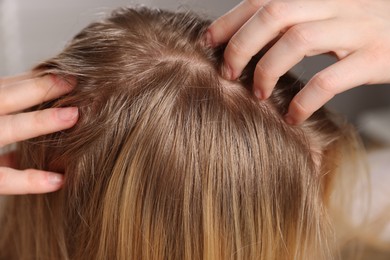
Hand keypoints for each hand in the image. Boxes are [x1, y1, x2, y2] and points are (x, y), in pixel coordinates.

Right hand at [0, 73, 77, 193]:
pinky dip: (28, 180)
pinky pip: (0, 178)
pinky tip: (57, 180)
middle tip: (73, 82)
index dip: (34, 80)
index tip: (67, 74)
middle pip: (3, 97)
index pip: (4, 87)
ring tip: (73, 116)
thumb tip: (42, 97)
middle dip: (38, 88)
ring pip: (4, 129)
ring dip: (37, 122)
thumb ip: (6, 111)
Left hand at [207, 0, 389, 123]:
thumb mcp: (328, 14)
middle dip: (241, 45)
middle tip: (228, 72)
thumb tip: (246, 36)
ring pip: (297, 41)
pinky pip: (328, 79)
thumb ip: (293, 18)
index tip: (208, 42)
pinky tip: (292, 115)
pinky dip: (303, 100)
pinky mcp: (375, 57)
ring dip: (267, 70)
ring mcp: (358, 27)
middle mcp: (337, 2)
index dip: (229, 20)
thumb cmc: (364, 28)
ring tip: (257, 93)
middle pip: (273, 14)